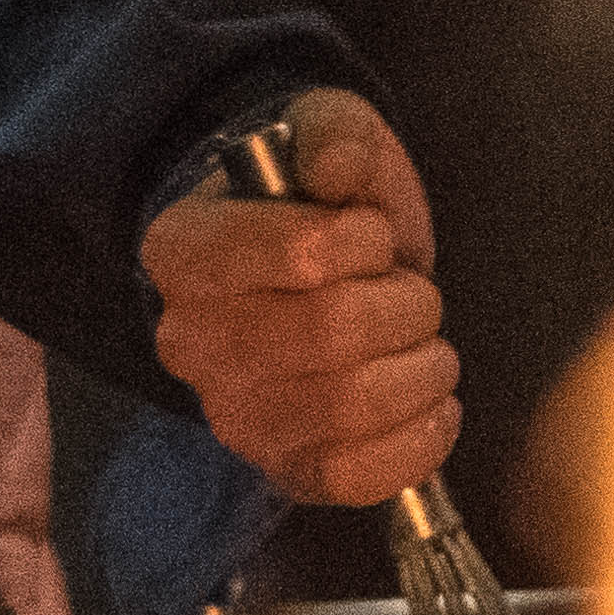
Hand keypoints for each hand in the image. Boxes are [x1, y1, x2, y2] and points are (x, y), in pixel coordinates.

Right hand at [139, 87, 460, 505]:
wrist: (323, 275)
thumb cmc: (326, 206)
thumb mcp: (332, 137)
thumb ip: (336, 137)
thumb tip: (337, 172)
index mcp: (183, 249)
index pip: (300, 255)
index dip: (363, 241)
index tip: (370, 234)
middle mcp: (190, 340)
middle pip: (334, 332)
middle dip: (405, 305)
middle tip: (410, 295)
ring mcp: (233, 415)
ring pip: (353, 405)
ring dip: (423, 368)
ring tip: (422, 344)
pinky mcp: (283, 469)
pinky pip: (359, 477)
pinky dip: (421, 438)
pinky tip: (430, 403)